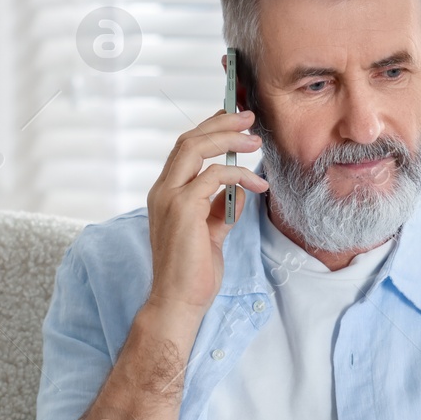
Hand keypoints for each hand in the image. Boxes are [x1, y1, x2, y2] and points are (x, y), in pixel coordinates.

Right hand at [143, 108, 269, 325]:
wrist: (179, 301)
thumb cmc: (193, 272)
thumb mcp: (211, 232)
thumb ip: (220, 208)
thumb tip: (238, 189)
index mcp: (165, 193)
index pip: (185, 149)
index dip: (210, 129)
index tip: (235, 119)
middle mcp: (162, 190)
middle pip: (188, 140)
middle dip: (221, 123)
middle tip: (249, 117)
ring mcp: (169, 197)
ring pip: (196, 148)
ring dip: (229, 139)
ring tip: (256, 141)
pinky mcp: (183, 208)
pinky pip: (214, 176)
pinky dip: (239, 175)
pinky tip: (258, 185)